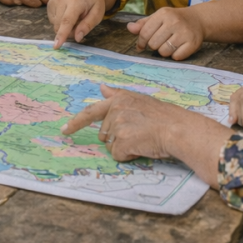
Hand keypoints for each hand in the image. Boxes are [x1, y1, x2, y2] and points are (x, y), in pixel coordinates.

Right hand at [48, 0, 105, 47]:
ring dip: (64, 26)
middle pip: (60, 25)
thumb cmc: (93, 1)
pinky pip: (52, 20)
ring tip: (74, 17)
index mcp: (76, 1)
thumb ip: (87, 26)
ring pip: (55, 24)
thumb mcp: (98, 14)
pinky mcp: (49, 2)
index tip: (56, 45)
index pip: (67, 20)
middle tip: (80, 24)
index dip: (62, 34)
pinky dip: (60, 21)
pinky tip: (67, 14)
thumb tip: (77, 38)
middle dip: (69, 31)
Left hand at [62, 85, 228, 187]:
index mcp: (119, 99)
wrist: (178, 129)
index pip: (91, 111)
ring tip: (143, 139)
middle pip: (104, 134)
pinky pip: (119, 155)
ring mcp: (118, 125)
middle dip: (118, 138)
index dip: (76, 123)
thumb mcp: (139, 100)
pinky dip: (129, 155)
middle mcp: (116, 110)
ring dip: (125, 146)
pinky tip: (142, 147)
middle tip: (139, 134)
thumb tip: (101, 87)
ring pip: (111, 145)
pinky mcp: (122, 140)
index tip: (64, 130)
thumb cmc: (163, 117)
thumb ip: (117, 96)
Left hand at [128, 7, 204, 60]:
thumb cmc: (174, 19)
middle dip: (154, 46)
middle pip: (153, 44)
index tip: (141, 46)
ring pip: (164, 52)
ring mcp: (184, 33)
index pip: (144, 33)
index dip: (141, 42)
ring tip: (169, 44)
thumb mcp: (158, 17)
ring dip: (164, 51)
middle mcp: (174, 22)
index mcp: (163, 14)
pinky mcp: (193, 43)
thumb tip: (129, 28)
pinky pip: (176, 57)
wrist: (198, 20)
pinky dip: (175, 55)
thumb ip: (143, 24)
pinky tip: (178, 48)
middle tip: (160, 42)